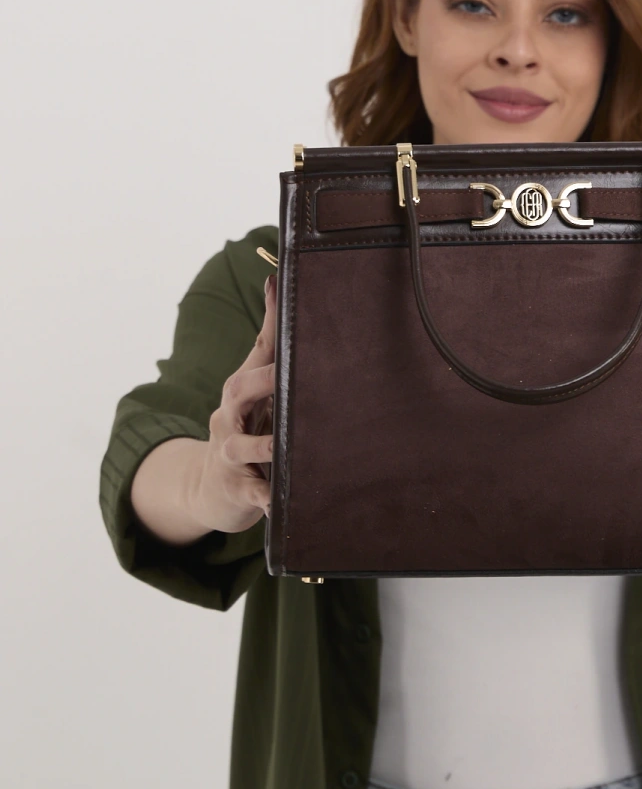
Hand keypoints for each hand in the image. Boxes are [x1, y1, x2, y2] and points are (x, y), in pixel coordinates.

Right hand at [189, 274, 276, 532]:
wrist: (210, 489)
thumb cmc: (245, 430)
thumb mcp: (256, 392)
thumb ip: (271, 346)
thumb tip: (275, 282)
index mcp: (242, 390)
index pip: (259, 350)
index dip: (270, 320)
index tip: (279, 285)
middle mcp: (231, 417)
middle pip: (238, 391)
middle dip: (260, 379)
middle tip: (284, 371)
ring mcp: (231, 454)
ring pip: (243, 446)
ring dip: (263, 444)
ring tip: (282, 447)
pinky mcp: (239, 489)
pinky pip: (254, 494)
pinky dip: (266, 500)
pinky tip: (278, 506)